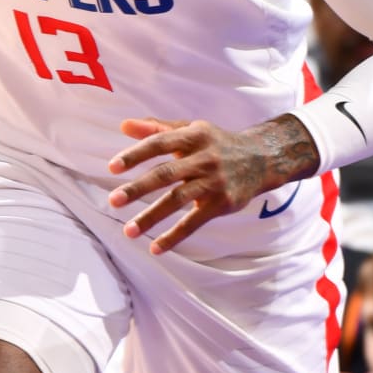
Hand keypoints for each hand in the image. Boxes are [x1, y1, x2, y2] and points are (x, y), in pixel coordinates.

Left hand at [107, 113, 314, 253]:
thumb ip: (156, 129)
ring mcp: (214, 181)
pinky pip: (194, 222)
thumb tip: (123, 125)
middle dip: (139, 188)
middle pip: (167, 173)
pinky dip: (174, 236)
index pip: (159, 143)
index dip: (136, 154)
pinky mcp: (222, 203)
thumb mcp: (190, 130)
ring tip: (128, 232)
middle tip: (113, 201)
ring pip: (178, 200)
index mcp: (193, 136)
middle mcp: (204, 158)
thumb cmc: (214, 143)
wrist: (261, 159)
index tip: (112, 167)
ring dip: (152, 217)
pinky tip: (155, 248)